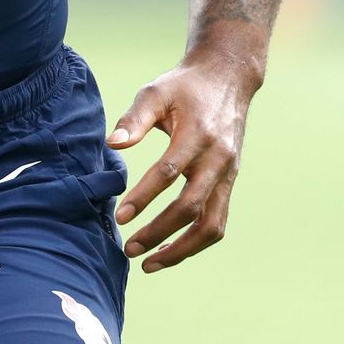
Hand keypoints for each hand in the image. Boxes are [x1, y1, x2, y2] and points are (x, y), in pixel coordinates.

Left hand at [106, 58, 259, 272]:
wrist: (227, 79)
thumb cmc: (184, 87)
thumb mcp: (156, 92)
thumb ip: (134, 119)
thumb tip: (113, 145)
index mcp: (198, 135)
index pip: (169, 173)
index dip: (144, 197)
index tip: (119, 217)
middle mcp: (218, 158)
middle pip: (191, 207)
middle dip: (158, 233)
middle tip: (128, 248)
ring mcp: (228, 174)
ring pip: (211, 225)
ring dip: (181, 250)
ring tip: (149, 264)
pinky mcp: (230, 183)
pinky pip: (217, 221)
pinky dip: (195, 242)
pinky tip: (169, 250)